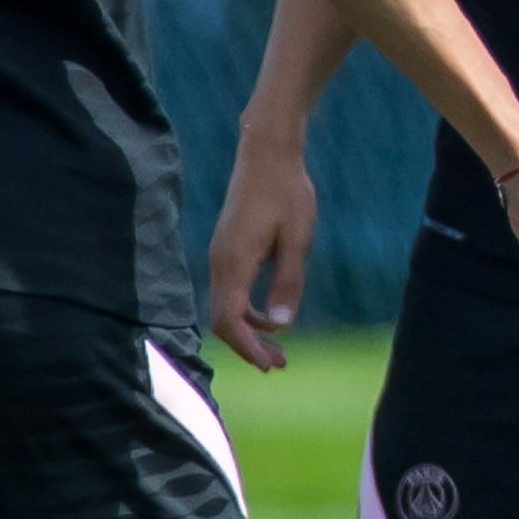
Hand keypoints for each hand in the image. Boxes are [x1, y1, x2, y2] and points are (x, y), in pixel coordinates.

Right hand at [207, 126, 318, 371]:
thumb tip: (280, 325)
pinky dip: (246, 311)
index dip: (248, 347)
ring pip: (226, 306)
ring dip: (249, 331)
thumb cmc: (287, 192)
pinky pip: (231, 291)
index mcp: (235, 262)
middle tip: (279, 365)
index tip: (271, 365)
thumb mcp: (297, 239)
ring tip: (279, 349)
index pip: (230, 319)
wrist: (266, 153)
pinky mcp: (227, 249)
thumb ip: (288, 282)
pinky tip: (270, 318)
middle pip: (223, 319)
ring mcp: (221, 255)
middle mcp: (220, 262)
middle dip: (249, 346)